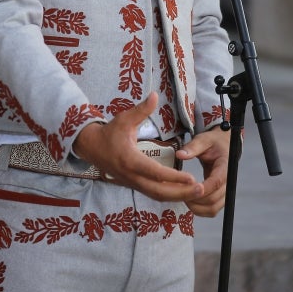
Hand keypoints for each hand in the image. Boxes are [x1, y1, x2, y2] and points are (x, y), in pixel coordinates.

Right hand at [73, 92, 206, 204]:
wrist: (91, 147)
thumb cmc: (109, 133)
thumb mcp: (124, 119)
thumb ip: (141, 110)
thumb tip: (155, 95)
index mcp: (131, 160)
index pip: (155, 173)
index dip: (174, 177)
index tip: (191, 178)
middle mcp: (132, 176)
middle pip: (159, 191)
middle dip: (181, 192)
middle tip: (201, 190)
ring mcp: (133, 183)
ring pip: (157, 196)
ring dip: (177, 196)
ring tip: (196, 193)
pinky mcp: (135, 185)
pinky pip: (154, 194)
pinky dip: (169, 196)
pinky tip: (182, 192)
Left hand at [176, 125, 230, 216]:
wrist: (223, 147)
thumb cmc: (213, 143)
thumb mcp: (203, 140)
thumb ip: (193, 147)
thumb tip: (180, 154)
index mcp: (225, 166)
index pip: (217, 182)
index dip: (204, 188)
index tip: (189, 188)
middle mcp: (227, 181)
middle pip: (215, 198)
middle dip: (197, 199)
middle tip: (180, 193)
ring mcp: (224, 191)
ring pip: (214, 208)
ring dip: (198, 208)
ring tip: (183, 198)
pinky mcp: (220, 196)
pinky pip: (212, 209)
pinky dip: (201, 210)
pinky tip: (189, 202)